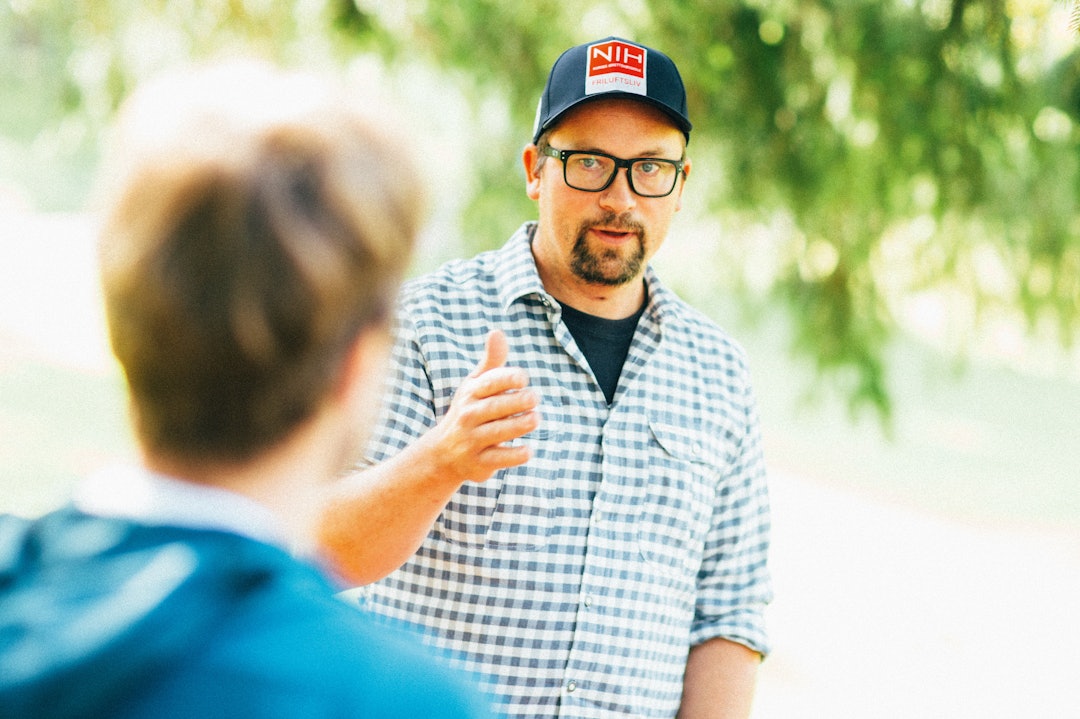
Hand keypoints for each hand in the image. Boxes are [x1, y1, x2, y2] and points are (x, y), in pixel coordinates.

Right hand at [422, 329, 539, 485]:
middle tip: (533, 398)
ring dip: (519, 425)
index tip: (523, 378)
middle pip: (495, 407)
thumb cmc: (469, 411)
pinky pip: (499, 458)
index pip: (489, 383)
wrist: (442, 454)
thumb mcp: (475, 385)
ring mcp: (472, 440)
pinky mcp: (478, 463)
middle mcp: (468, 416)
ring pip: (499, 431)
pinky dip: (515, 454)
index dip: (508, 378)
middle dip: (517, 401)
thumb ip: (491, 361)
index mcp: (471, 393)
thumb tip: (497, 332)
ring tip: (534, 419)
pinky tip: (528, 449)